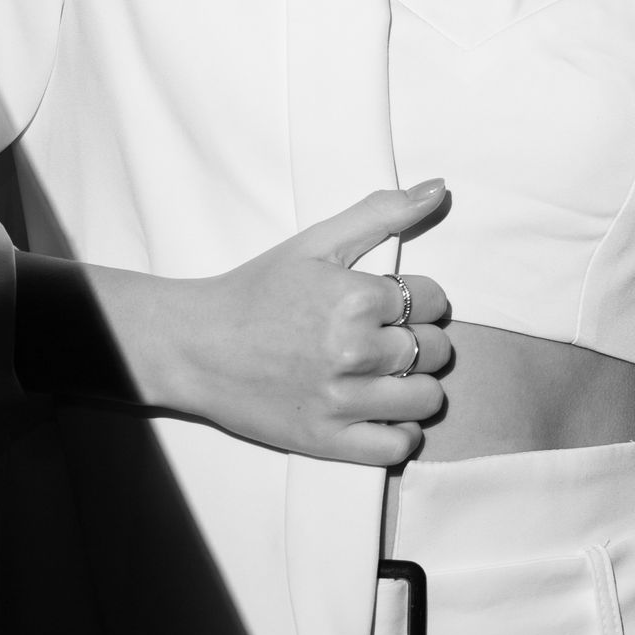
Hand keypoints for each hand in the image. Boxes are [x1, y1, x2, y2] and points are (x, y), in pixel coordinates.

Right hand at [134, 182, 453, 466]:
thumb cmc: (255, 291)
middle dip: (418, 339)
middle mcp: (353, 352)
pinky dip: (400, 431)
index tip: (388, 304)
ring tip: (386, 373)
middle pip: (435, 349)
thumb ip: (381, 212)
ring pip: (426, 398)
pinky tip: (380, 410)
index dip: (417, 299)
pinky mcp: (327, 441)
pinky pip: (397, 446)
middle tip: (383, 336)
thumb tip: (439, 188)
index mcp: (354, 298)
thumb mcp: (315, 242)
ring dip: (415, 384)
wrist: (195, 347)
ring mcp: (341, 401)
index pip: (433, 300)